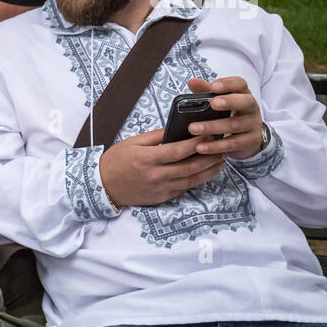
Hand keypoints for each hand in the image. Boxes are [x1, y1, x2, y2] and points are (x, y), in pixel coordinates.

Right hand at [99, 128, 225, 207]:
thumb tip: (177, 128)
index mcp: (148, 159)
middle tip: (223, 147)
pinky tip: (205, 172)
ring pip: (192, 179)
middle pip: (191, 166)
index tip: (210, 132)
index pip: (180, 150)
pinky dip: (197, 180)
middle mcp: (156, 175)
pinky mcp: (162, 198)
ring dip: (209, 170)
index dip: (198, 141)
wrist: (103, 186)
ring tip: (221, 161)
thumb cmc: (116, 161)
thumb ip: (156, 136)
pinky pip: (184, 188)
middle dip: (210, 156)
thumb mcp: (133, 143)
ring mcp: (160, 189)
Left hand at [185, 77, 265, 158]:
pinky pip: (232, 144)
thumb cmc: (229, 115)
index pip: (240, 84)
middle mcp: (251, 108)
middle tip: (212, 103)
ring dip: (213, 127)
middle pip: (244, 102)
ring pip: (234, 125)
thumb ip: (206, 92)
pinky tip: (200, 147)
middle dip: (229, 102)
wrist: (249, 139)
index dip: (228, 84)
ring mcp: (253, 125)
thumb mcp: (220, 102)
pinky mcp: (250, 142)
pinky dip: (215, 146)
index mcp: (243, 95)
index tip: (213, 86)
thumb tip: (192, 82)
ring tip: (193, 128)